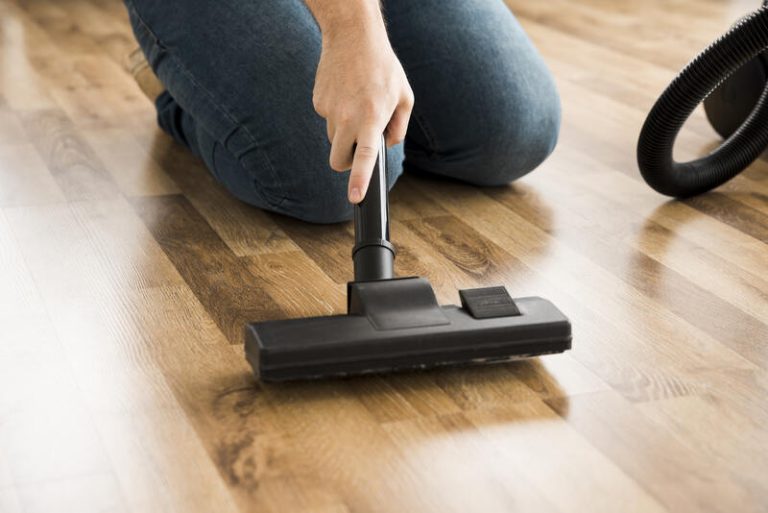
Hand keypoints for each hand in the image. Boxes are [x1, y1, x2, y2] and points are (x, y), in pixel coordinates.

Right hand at [312, 28, 413, 202]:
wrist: (352, 36)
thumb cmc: (383, 67)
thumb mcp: (404, 97)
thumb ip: (399, 128)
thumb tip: (387, 146)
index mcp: (372, 118)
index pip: (364, 157)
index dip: (359, 180)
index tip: (354, 197)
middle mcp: (348, 118)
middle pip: (338, 160)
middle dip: (345, 162)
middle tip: (357, 147)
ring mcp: (329, 111)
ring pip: (333, 138)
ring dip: (344, 132)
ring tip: (357, 104)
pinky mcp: (318, 102)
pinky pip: (327, 119)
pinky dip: (337, 113)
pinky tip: (346, 93)